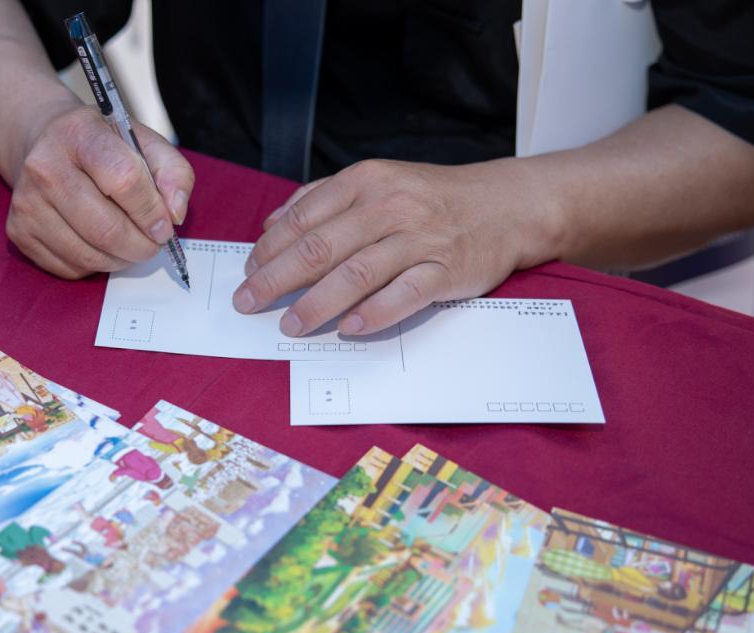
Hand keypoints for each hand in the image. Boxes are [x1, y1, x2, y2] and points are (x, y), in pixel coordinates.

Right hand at [7, 105, 194, 278]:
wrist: (41, 143)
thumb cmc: (100, 146)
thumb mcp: (142, 142)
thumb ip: (172, 172)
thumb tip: (175, 215)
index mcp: (79, 134)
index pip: (124, 180)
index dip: (152, 211)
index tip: (165, 226)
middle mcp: (45, 167)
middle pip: (106, 228)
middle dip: (141, 246)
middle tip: (153, 244)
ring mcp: (27, 203)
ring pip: (90, 255)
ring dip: (121, 259)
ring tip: (129, 243)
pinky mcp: (19, 232)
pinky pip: (71, 267)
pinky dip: (95, 264)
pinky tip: (98, 244)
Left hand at [233, 159, 555, 334]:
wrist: (506, 206)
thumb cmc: (432, 199)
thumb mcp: (377, 183)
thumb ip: (322, 200)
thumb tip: (272, 226)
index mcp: (366, 182)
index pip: (303, 219)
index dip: (269, 250)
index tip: (247, 274)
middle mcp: (390, 207)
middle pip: (320, 248)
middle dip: (277, 279)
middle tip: (248, 303)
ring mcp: (420, 240)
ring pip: (356, 274)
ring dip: (317, 304)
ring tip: (290, 324)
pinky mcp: (446, 270)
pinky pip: (405, 295)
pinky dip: (375, 313)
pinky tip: (350, 328)